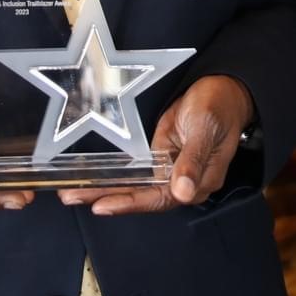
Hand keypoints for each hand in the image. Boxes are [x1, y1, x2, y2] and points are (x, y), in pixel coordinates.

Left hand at [57, 75, 253, 215]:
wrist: (224, 89)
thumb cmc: (220, 108)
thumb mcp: (206, 130)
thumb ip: (193, 161)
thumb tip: (182, 193)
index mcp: (198, 182)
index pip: (160, 199)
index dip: (130, 203)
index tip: (102, 206)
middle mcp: (181, 182)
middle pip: (141, 197)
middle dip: (106, 199)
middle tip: (70, 197)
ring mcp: (169, 169)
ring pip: (134, 186)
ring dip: (104, 189)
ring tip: (70, 193)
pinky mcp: (160, 156)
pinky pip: (135, 171)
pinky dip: (114, 175)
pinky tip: (91, 177)